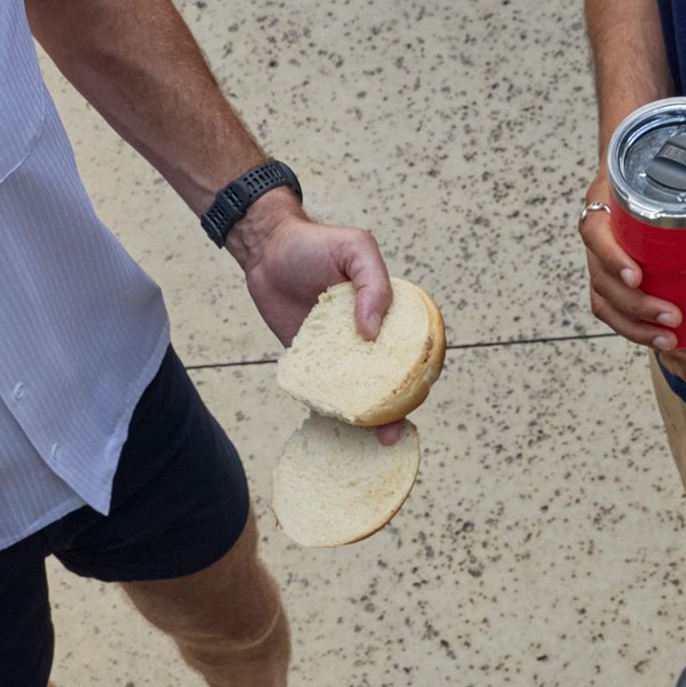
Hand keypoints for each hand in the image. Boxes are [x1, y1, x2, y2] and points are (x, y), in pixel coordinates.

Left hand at [233, 189, 406, 444]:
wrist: (267, 250)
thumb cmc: (315, 244)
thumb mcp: (355, 250)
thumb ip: (373, 284)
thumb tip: (373, 332)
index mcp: (388, 313)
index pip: (411, 349)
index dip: (418, 376)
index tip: (417, 398)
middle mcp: (367, 336)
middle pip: (386, 380)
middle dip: (394, 411)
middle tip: (392, 435)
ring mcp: (338, 352)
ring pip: (356, 391)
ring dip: (365, 419)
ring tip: (371, 442)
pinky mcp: (309, 360)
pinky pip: (322, 389)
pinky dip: (329, 409)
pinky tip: (335, 428)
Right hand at [579, 171, 685, 351]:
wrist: (630, 179)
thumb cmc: (652, 179)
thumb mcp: (672, 175)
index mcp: (604, 204)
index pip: (594, 233)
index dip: (611, 257)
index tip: (637, 276)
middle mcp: (597, 236)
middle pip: (602, 278)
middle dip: (636, 305)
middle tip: (672, 316)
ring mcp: (598, 261)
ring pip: (604, 301)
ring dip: (634, 325)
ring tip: (667, 337)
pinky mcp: (607, 281)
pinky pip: (611, 311)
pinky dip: (632, 329)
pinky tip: (657, 339)